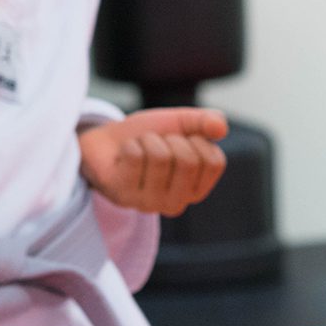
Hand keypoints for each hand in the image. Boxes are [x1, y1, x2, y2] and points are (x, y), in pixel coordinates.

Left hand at [77, 108, 227, 216]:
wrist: (104, 141)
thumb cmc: (145, 137)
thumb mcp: (177, 124)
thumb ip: (202, 122)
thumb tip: (221, 127)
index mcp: (196, 189)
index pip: (215, 160)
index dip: (195, 139)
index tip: (179, 140)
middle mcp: (176, 203)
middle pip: (188, 160)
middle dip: (169, 138)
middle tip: (155, 143)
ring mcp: (149, 203)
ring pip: (160, 156)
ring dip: (146, 140)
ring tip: (138, 148)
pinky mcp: (123, 196)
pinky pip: (135, 156)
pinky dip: (128, 145)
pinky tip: (123, 156)